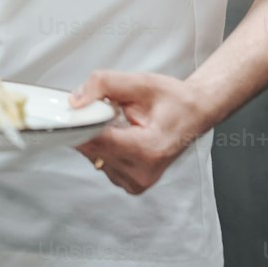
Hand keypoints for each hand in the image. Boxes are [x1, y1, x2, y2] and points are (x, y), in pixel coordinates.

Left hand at [71, 70, 209, 193]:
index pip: (98, 140)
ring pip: (94, 157)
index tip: (74, 110)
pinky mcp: (132, 184)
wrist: (194, 114)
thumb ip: (105, 84)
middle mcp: (142, 172)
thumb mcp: (141, 82)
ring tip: (119, 122)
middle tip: (104, 108)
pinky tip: (120, 135)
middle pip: (93, 150)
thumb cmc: (174, 100)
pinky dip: (104, 147)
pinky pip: (103, 163)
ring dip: (97, 137)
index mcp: (148, 149)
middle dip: (90, 126)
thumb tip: (76, 101)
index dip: (81, 123)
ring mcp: (137, 182)